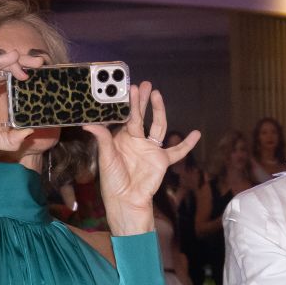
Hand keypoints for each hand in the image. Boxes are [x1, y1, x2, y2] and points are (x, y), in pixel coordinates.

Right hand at [0, 52, 31, 160]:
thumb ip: (9, 139)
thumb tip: (29, 134)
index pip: (8, 78)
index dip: (23, 74)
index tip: (40, 74)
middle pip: (5, 68)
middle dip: (24, 63)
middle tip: (41, 63)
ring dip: (15, 61)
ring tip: (32, 61)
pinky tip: (12, 57)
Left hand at [84, 82, 199, 235]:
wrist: (126, 200)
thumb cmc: (112, 181)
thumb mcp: (105, 158)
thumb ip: (102, 139)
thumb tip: (89, 124)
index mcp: (122, 139)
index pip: (127, 117)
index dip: (129, 103)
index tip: (130, 88)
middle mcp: (137, 141)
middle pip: (142, 116)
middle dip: (143, 100)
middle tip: (145, 84)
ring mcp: (150, 149)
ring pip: (158, 125)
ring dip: (158, 110)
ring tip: (157, 94)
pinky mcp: (162, 160)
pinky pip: (177, 151)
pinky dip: (187, 144)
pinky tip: (196, 134)